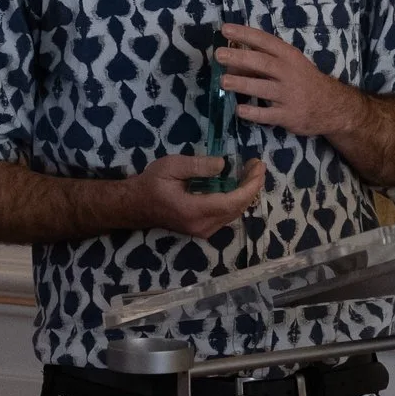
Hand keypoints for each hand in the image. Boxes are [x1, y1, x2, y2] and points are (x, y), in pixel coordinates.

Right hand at [126, 153, 264, 237]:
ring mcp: (204, 230)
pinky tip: (239, 184)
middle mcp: (203, 225)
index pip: (232, 201)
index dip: (250, 185)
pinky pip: (227, 215)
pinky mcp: (204, 229)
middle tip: (257, 164)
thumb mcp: (172, 166)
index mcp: (194, 211)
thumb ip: (198, 166)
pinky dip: (237, 199)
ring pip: (234, 213)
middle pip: (238, 208)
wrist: (136, 205)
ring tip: (251, 171)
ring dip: (246, 193)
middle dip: (252, 186)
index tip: (258, 166)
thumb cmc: (152, 183)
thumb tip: (223, 165)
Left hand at [215, 23, 364, 141]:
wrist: (332, 106)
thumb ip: (263, 61)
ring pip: (262, 88)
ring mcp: (289, 95)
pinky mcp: (288, 115)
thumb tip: (232, 59)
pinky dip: (253, 113)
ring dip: (242, 84)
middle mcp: (289, 73)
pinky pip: (267, 115)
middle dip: (240, 57)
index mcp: (289, 56)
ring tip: (223, 81)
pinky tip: (239, 110)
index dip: (245, 34)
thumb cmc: (304, 81)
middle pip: (262, 63)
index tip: (225, 29)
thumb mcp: (289, 65)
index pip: (265, 41)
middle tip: (219, 54)